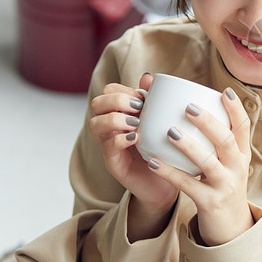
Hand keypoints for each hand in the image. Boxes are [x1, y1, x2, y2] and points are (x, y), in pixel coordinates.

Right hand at [88, 74, 178, 218]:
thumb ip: (155, 99)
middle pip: (97, 102)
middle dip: (117, 100)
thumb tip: (148, 77)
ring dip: (115, 119)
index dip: (124, 90)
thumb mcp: (162, 121)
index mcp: (121, 112)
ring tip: (136, 123)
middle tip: (138, 109)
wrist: (167, 184)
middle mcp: (110, 127)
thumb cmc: (164, 150)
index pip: (109, 90)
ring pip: (95, 123)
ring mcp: (109, 145)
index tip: (144, 99)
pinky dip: (120, 139)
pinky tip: (136, 139)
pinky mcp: (113, 163)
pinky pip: (107, 146)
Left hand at [146, 87, 253, 245]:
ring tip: (170, 131)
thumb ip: (217, 142)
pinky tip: (153, 162)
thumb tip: (195, 109)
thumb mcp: (228, 165)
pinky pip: (188, 185)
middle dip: (209, 122)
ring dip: (189, 146)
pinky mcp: (210, 202)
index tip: (224, 91)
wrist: (230, 229)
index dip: (235, 109)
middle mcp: (237, 169)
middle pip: (227, 141)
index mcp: (242, 155)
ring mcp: (225, 186)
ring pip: (209, 163)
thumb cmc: (223, 188)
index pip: (243, 128)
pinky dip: (170, 172)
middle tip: (188, 107)